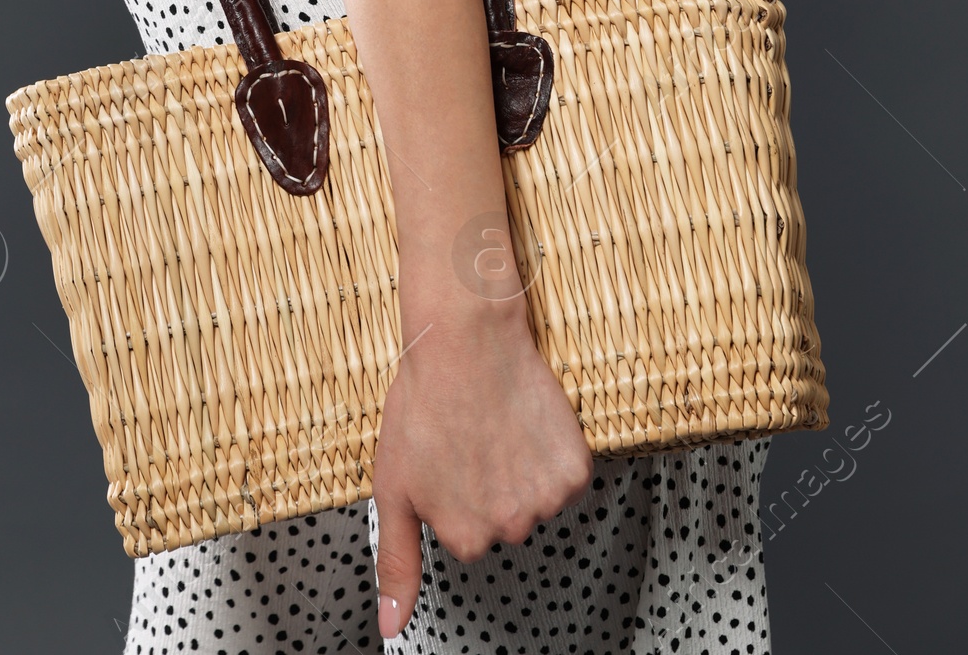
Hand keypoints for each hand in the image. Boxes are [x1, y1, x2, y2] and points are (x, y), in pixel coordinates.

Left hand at [371, 302, 593, 641]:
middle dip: (491, 486)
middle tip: (470, 439)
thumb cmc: (423, 405)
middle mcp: (510, 529)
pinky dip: (552, 452)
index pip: (469, 532)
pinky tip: (526, 422)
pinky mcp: (575, 469)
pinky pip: (566, 475)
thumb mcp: (393, 487)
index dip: (456, 491)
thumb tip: (392, 629)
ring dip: (522, 469)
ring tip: (495, 426)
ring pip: (537, 498)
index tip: (447, 457)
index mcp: (466, 539)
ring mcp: (546, 500)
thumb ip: (397, 564)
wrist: (465, 341)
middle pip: (505, 519)